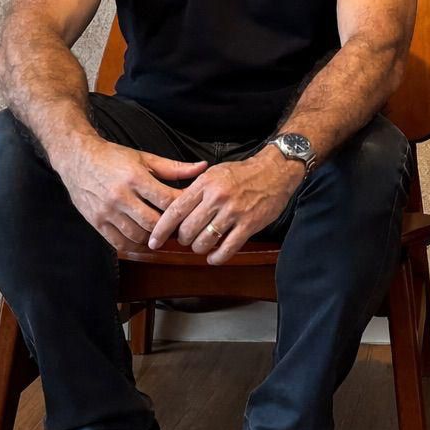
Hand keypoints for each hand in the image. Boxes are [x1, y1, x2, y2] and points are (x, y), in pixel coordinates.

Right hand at [54, 140, 207, 252]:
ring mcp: (107, 211)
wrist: (78, 159)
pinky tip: (144, 241)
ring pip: (137, 235)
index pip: (166, 200)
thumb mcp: (145, 158)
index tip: (192, 210)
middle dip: (169, 227)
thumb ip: (175, 167)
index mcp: (135, 178)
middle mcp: (120, 196)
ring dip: (153, 238)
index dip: (182, 208)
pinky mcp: (96, 222)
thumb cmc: (114, 157)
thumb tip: (203, 167)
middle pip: (153, 222)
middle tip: (181, 228)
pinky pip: (119, 242)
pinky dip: (135, 245)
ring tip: (164, 234)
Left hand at [148, 147, 304, 264]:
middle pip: (188, 230)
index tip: (154, 241)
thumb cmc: (243, 173)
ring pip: (205, 241)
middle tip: (188, 239)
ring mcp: (233, 213)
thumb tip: (175, 210)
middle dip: (183, 240)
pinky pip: (227, 248)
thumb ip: (195, 190)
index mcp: (205, 184)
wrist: (275, 171)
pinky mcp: (249, 225)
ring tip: (202, 245)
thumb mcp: (214, 173)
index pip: (175, 211)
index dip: (161, 229)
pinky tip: (214, 256)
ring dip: (200, 248)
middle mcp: (217, 198)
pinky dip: (217, 257)